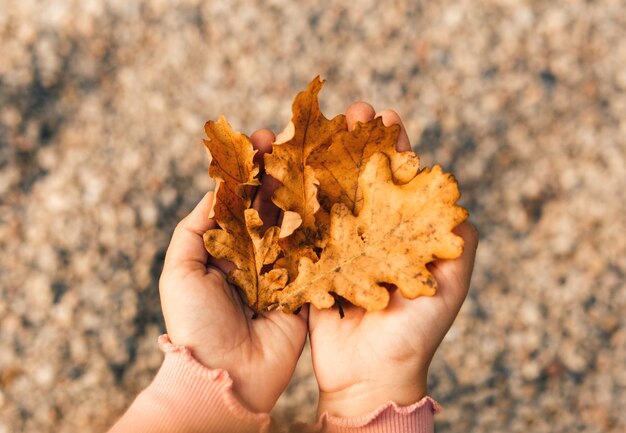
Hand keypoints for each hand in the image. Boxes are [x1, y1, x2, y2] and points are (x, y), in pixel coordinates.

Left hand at [159, 129, 308, 413]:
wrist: (225, 376)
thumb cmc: (195, 323)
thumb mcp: (179, 271)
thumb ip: (195, 228)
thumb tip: (216, 189)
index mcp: (226, 249)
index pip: (240, 199)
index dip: (250, 169)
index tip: (260, 137)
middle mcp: (258, 255)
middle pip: (272, 205)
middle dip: (282, 171)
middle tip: (296, 137)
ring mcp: (285, 270)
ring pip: (297, 224)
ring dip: (306, 191)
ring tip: (319, 156)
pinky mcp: (308, 289)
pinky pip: (318, 254)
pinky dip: (326, 227)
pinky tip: (337, 196)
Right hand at [309, 103, 478, 416]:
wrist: (371, 376)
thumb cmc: (416, 333)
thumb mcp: (448, 285)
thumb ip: (457, 242)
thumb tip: (455, 194)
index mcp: (398, 233)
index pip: (396, 179)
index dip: (393, 146)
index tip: (386, 116)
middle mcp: (365, 233)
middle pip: (356, 177)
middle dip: (352, 142)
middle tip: (350, 111)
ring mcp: (333, 246)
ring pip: (323, 194)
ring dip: (315, 159)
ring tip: (307, 129)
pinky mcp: (305, 263)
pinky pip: (293, 226)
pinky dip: (285, 197)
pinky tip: (278, 167)